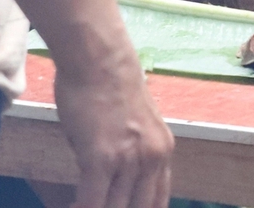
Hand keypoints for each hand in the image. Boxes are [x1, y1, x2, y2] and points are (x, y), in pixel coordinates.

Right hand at [50, 51, 172, 207]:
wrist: (99, 59)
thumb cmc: (108, 86)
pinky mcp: (102, 158)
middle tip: (98, 207)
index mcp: (162, 152)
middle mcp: (152, 158)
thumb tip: (111, 184)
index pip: (157, 202)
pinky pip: (91, 202)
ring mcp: (129, 159)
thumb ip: (128, 157)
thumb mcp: (132, 127)